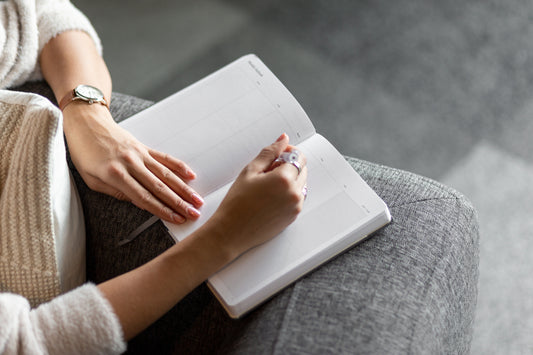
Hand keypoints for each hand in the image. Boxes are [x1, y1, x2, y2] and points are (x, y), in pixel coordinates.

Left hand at [62, 102, 202, 222]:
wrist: (86, 123)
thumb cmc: (84, 153)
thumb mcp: (92, 180)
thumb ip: (115, 192)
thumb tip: (138, 202)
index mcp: (115, 174)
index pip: (143, 197)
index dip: (162, 210)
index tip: (176, 219)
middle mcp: (130, 164)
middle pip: (159, 187)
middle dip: (179, 203)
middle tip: (194, 213)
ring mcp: (139, 154)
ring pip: (165, 174)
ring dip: (183, 188)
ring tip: (196, 199)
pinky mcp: (143, 147)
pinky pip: (164, 158)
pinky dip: (178, 166)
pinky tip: (191, 175)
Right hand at [204, 133, 307, 258]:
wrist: (231, 232)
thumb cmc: (236, 203)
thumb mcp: (250, 171)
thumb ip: (269, 153)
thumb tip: (283, 140)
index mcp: (284, 180)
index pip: (298, 156)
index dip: (287, 152)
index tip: (277, 154)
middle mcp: (294, 193)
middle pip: (302, 169)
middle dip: (288, 166)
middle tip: (266, 172)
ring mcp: (295, 207)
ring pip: (300, 183)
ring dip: (289, 180)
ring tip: (266, 186)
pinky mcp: (293, 216)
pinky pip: (297, 197)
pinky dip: (287, 193)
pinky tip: (269, 198)